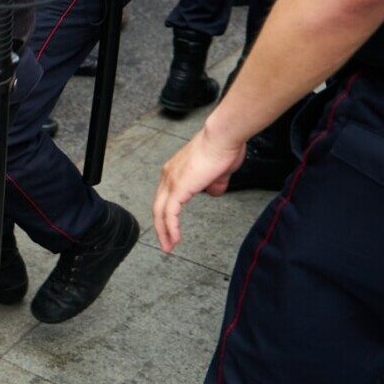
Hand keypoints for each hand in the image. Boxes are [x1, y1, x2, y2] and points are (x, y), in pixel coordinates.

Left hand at [152, 127, 247, 251]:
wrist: (224, 137)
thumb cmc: (224, 148)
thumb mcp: (219, 172)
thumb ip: (214, 184)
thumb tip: (214, 192)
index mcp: (174, 171)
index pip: (165, 198)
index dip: (166, 214)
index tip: (170, 228)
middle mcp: (168, 175)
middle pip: (158, 207)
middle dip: (161, 227)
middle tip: (166, 243)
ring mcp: (171, 181)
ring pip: (160, 212)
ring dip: (164, 232)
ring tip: (169, 246)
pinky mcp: (178, 187)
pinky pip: (170, 213)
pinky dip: (170, 228)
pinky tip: (174, 239)